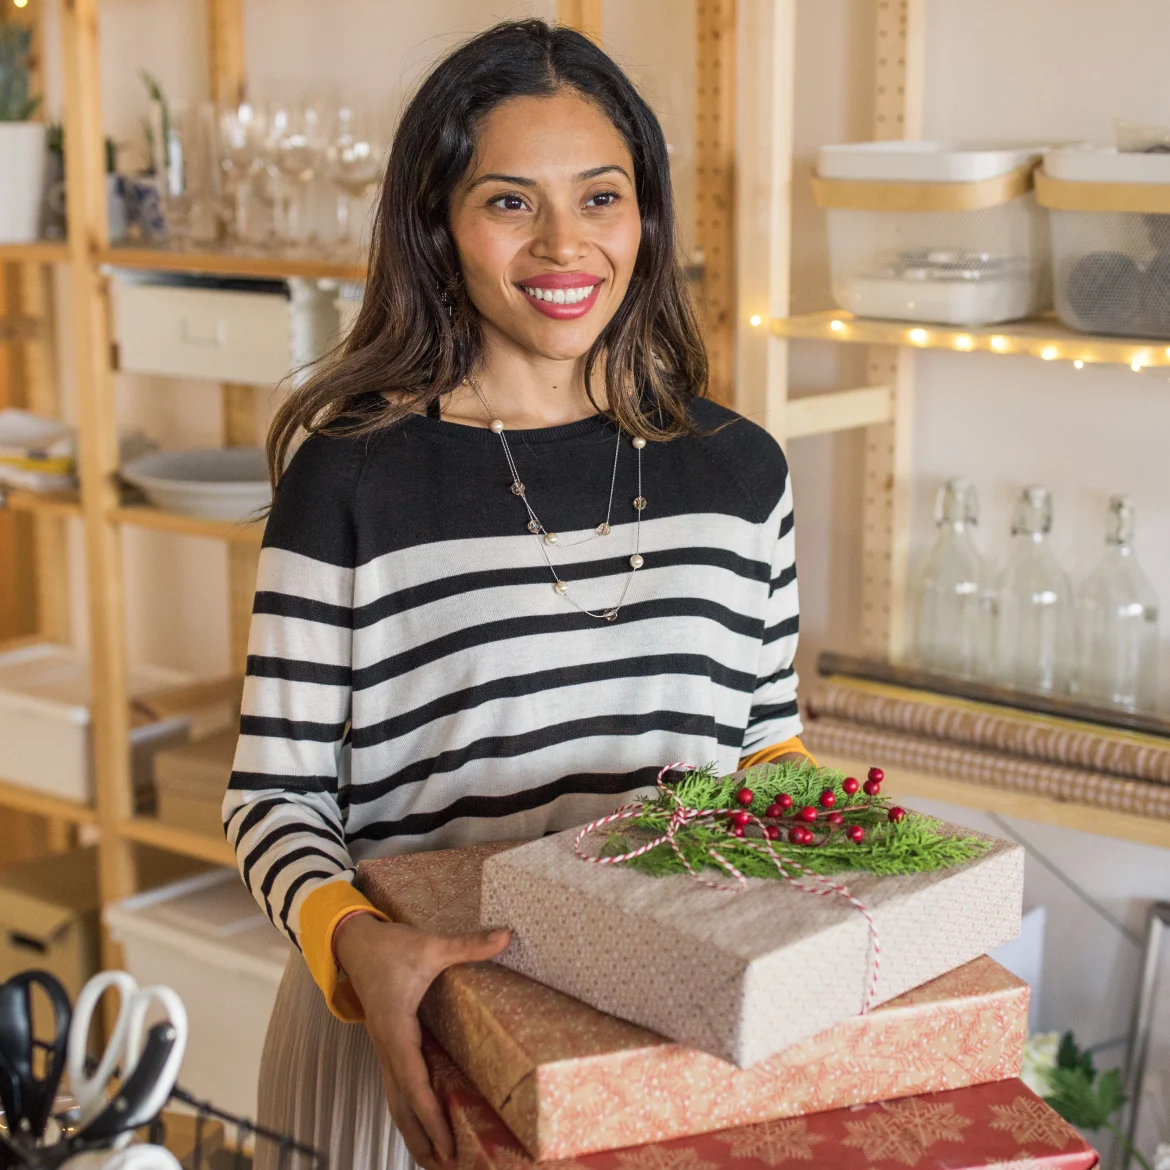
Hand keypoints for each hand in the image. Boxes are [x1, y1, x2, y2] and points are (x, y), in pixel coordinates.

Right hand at [333, 913, 509, 1169]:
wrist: (354, 942)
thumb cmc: (390, 947)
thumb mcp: (431, 944)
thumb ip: (467, 944)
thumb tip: (505, 935)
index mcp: (396, 1031)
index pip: (414, 1084)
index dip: (431, 1118)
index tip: (448, 1146)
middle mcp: (387, 1047)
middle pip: (402, 1106)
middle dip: (422, 1140)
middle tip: (447, 1168)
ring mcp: (384, 1048)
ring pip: (396, 1100)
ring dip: (413, 1132)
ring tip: (435, 1161)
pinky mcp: (387, 1044)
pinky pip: (397, 1086)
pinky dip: (409, 1110)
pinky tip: (423, 1123)